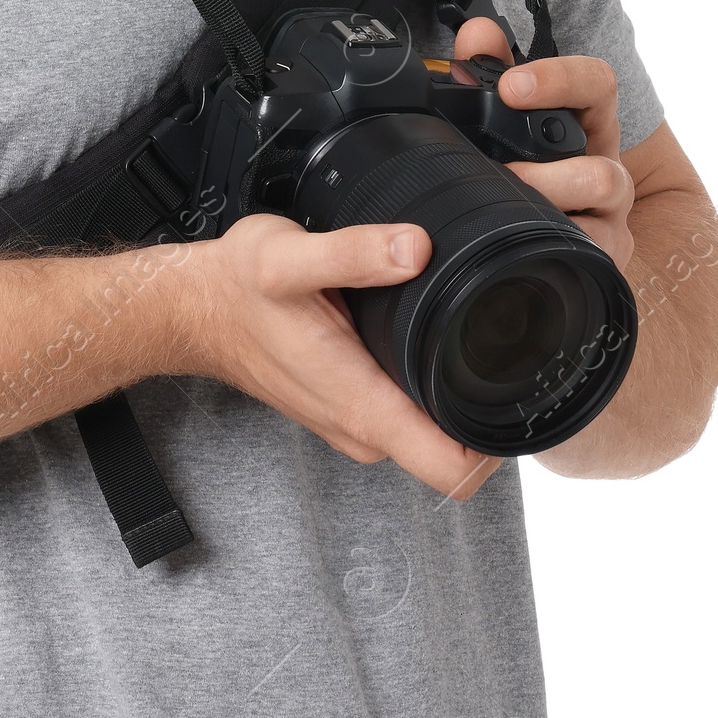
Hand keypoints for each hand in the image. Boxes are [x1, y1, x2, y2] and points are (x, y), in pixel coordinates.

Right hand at [182, 215, 501, 499]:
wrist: (195, 309)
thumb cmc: (236, 289)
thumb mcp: (288, 256)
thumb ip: (353, 252)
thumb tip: (416, 247)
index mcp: (362, 406)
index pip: (454, 470)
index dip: (501, 444)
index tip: (522, 389)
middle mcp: (364, 429)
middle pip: (459, 450)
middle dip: (491, 406)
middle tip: (504, 337)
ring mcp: (357, 424)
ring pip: (435, 432)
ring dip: (457, 393)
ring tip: (466, 330)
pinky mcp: (352, 409)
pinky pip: (410, 414)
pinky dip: (427, 384)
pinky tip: (424, 339)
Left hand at [451, 18, 635, 274]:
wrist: (548, 233)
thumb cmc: (525, 164)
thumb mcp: (507, 117)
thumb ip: (490, 70)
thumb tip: (476, 35)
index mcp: (585, 123)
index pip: (596, 83)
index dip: (559, 78)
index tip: (512, 86)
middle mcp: (606, 166)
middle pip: (605, 157)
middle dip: (548, 165)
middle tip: (501, 167)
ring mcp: (612, 214)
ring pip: (606, 194)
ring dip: (549, 197)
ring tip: (506, 201)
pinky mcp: (607, 253)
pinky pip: (597, 250)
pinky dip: (558, 244)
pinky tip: (522, 242)